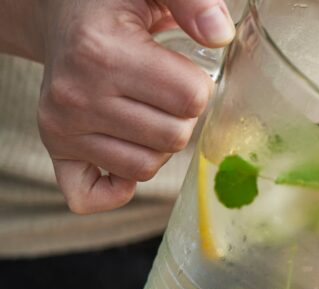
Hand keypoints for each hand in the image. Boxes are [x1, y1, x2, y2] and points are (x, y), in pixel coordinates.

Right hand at [36, 0, 235, 213]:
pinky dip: (116, 187)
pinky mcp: (54, 148)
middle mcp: (75, 95)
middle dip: (181, 117)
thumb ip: (190, 0)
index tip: (178, 69)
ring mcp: (60, 126)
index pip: (192, 98)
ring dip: (157, 145)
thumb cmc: (113, 4)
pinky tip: (124, 151)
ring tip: (142, 109)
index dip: (197, 86)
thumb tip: (220, 33)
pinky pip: (92, 196)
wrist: (61, 14)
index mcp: (102, 52)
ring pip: (147, 167)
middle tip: (160, 91)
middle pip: (174, 138)